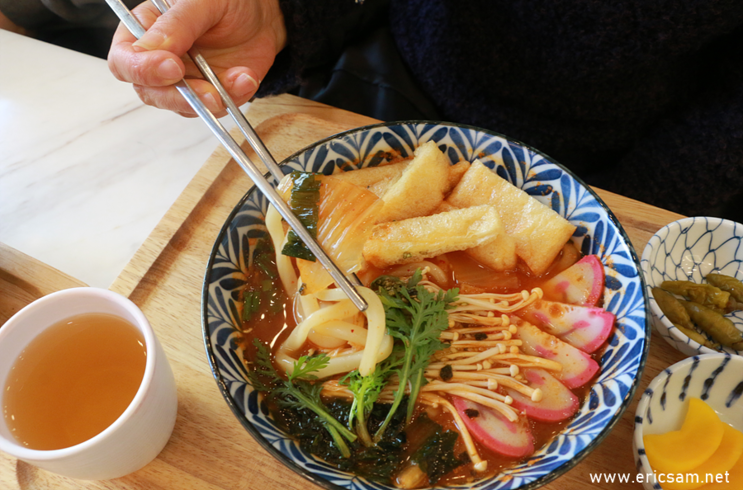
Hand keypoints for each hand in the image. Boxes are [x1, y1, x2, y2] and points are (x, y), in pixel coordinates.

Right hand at [108, 0, 285, 116]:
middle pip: (151, 93)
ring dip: (211, 101)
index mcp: (144, 32)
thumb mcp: (200, 2)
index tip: (173, 67)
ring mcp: (185, 81)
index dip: (143, 70)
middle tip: (208, 91)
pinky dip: (234, 97)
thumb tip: (152, 51)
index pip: (124, 62)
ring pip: (184, 107)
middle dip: (180, 97)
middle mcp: (159, 62)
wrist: (258, 13)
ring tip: (239, 80)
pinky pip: (215, 108)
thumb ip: (176, 25)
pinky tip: (246, 77)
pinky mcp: (210, 94)